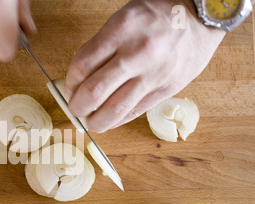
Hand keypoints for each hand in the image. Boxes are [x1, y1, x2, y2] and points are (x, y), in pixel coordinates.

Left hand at [65, 0, 224, 132]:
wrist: (201, 17)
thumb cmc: (156, 17)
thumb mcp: (122, 18)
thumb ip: (99, 47)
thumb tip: (78, 79)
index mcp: (121, 30)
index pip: (82, 66)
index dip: (70, 82)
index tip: (69, 88)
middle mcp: (136, 54)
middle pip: (95, 92)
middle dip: (77, 106)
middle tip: (75, 108)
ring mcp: (153, 74)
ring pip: (114, 110)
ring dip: (95, 121)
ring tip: (89, 120)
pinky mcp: (166, 89)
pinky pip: (134, 113)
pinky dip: (116, 120)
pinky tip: (109, 120)